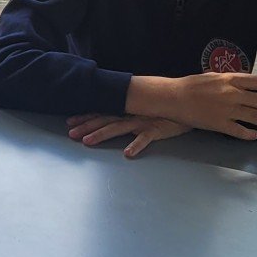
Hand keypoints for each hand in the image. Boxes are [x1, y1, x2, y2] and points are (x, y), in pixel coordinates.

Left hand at [67, 113, 190, 158]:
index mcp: (127, 109)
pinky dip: (136, 145)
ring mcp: (143, 121)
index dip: (86, 117)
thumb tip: (113, 114)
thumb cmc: (164, 107)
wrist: (187, 102)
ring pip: (118, 128)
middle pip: (105, 120)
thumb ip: (129, 110)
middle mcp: (131, 114)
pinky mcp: (156, 129)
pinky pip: (145, 138)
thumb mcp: (143, 107)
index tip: (70, 121)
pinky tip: (127, 153)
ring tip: (88, 141)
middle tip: (70, 134)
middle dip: (86, 127)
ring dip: (102, 134)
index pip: (102, 112)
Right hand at [166, 72, 256, 139]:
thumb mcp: (214, 76)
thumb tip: (247, 85)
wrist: (173, 97)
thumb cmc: (191, 85)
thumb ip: (232, 80)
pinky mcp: (219, 124)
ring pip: (255, 117)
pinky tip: (254, 135)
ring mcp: (227, 110)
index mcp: (231, 79)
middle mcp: (232, 94)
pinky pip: (239, 131)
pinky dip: (249, 134)